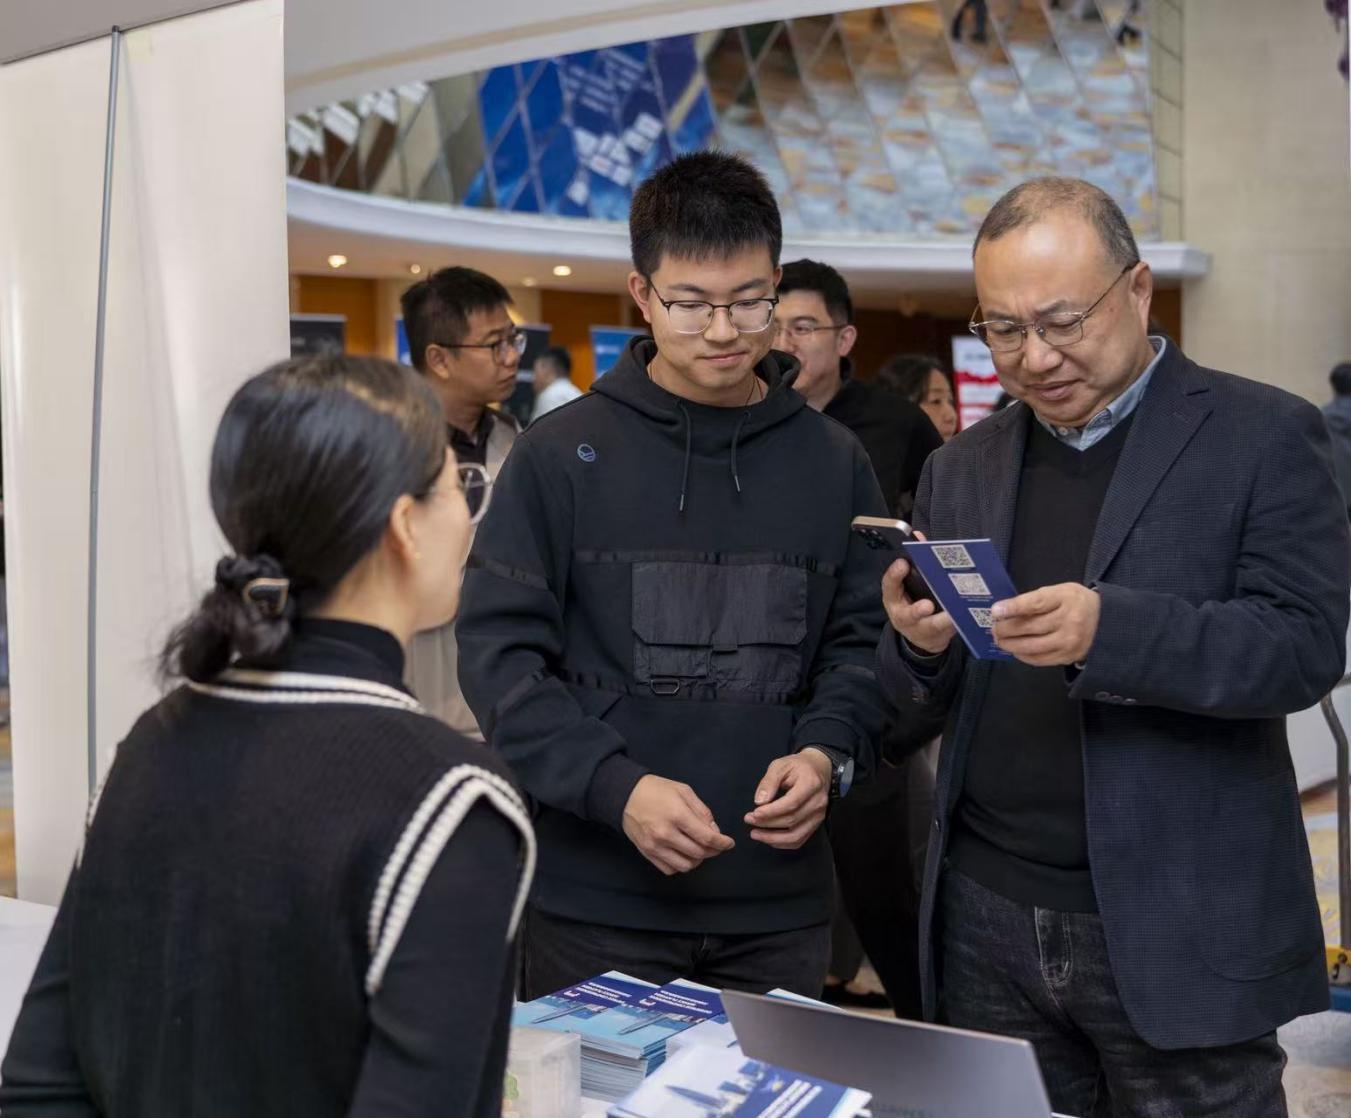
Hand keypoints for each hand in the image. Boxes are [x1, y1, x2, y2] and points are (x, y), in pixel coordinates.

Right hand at [622, 775, 733, 875]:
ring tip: (699, 849)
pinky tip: (682, 854)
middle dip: (713, 851)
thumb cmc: (657, 790)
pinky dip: (680, 865)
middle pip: (698, 853)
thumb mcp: (684, 791)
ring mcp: (654, 846)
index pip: (707, 838)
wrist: (625, 794)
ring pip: (685, 866)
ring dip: (697, 860)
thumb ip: (702, 811)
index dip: (722, 843)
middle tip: (717, 845)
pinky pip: (669, 869)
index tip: (729, 843)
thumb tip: (714, 831)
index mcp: (677, 815)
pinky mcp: (646, 853)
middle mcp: (665, 834)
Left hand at [743, 750, 831, 849]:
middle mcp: (818, 802)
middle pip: (791, 820)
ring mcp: (819, 815)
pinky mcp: (816, 823)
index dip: (771, 812)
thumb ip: (769, 782)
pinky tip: (768, 838)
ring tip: (755, 834)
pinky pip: (800, 839)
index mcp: (811, 784)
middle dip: (767, 823)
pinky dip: (783, 843)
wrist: (818, 769)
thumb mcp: (780, 765)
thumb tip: (759, 801)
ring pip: (796, 835)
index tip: (754, 813)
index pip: (791, 804)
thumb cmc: (797, 766)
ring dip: (773, 838)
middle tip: (748, 819)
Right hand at [881, 532, 955, 655]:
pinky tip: (967, 614)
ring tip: (953, 615)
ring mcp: (921, 629)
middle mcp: (904, 617)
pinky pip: (948, 630)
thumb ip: (912, 562)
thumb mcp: (905, 585)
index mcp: (894, 599)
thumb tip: (918, 535)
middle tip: (927, 605)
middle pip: (908, 615)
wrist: (918, 635)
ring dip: (942, 621)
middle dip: (917, 611)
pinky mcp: (937, 635)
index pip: (889, 587)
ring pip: (931, 626)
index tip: (903, 562)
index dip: (895, 575)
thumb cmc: (910, 601)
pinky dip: (957, 622)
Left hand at [991, 583, 1099, 666]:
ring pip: (1031, 646)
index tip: (995, 611)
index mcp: (1066, 598)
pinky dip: (1022, 655)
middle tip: (994, 628)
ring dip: (1010, 644)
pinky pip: (1039, 659)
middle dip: (1005, 629)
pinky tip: (1015, 649)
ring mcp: (1069, 642)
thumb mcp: (1059, 592)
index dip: (1012, 608)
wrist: (1106, 622)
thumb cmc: (1076, 603)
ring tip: (999, 640)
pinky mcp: (1068, 657)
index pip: (1035, 604)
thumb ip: (1035, 599)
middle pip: (1029, 627)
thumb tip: (1006, 611)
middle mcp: (1069, 621)